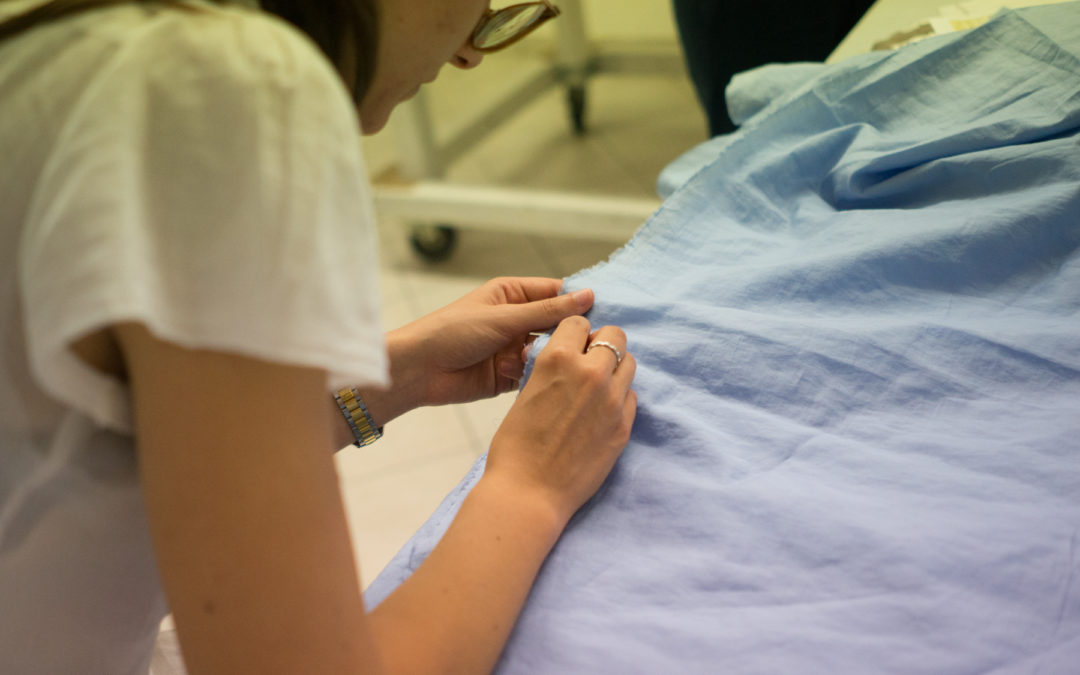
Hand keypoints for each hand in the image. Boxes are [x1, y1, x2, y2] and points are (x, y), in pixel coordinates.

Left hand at [360, 277, 593, 424]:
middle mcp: (516, 320)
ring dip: (552, 358)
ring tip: (560, 364)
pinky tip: (542, 380)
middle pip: (557, 326)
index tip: (607, 314)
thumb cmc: (452, 332)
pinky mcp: (510, 376)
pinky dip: (539, 377)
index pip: (556, 293)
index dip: (579, 303)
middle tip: (592, 346)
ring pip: (548, 352)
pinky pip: (536, 375)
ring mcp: (513, 348)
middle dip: (570, 336)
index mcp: (512, 295)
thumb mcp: (503, 317)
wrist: (417, 370)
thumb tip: (588, 296)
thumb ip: (547, 311)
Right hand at [483, 316, 637, 524]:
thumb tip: (566, 361)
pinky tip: (602, 413)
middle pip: (614, 336)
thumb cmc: (515, 445)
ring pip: (629, 363)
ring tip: (598, 388)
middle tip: (589, 363)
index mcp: (559, 359)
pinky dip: (620, 398)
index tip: (572, 345)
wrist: (528, 492)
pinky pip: (632, 396)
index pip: (579, 322)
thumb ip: (551, 371)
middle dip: (602, 344)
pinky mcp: (625, 425)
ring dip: (615, 369)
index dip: (574, 333)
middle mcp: (591, 373)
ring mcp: (613, 400)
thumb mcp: (526, 393)